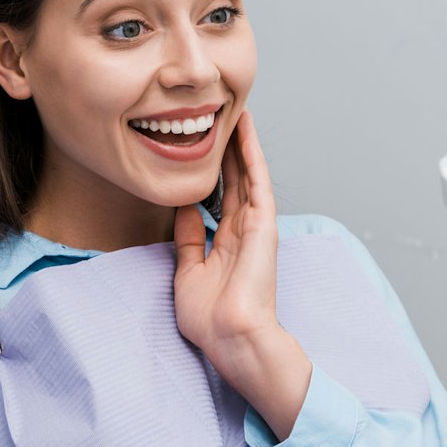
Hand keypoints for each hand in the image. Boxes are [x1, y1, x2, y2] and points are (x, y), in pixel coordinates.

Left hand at [173, 111, 310, 437]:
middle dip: (227, 148)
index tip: (204, 144)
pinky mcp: (264, 224)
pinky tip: (246, 128)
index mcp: (226, 242)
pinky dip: (252, 153)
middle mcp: (243, 230)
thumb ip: (188, 239)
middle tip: (219, 115)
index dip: (214, 169)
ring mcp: (255, 226)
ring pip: (247, 173)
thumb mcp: (189, 271)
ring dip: (241, 142)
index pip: (220, 196)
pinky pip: (257, 181)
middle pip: (234, 179)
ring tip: (235, 109)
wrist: (231, 336)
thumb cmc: (211, 317)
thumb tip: (182, 210)